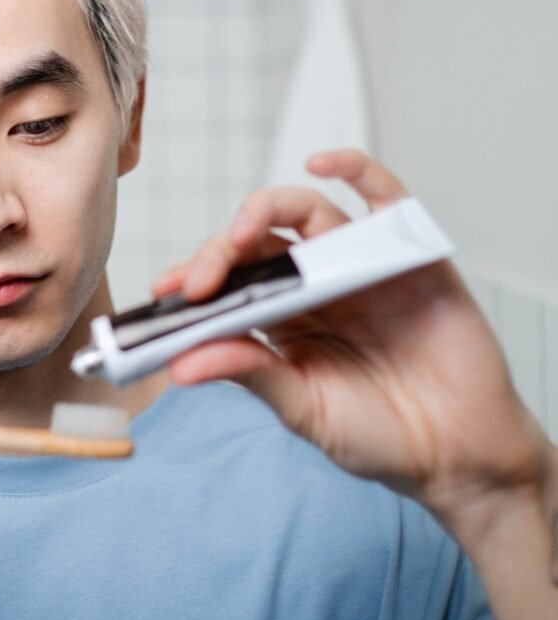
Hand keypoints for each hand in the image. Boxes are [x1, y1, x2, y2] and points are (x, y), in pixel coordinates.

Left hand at [154, 150, 550, 537]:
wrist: (455, 455)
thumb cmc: (377, 434)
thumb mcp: (301, 407)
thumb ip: (249, 374)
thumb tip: (181, 364)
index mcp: (281, 318)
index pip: (227, 280)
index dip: (193, 277)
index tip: (164, 291)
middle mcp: (314, 284)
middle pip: (256, 241)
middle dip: (218, 253)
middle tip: (197, 282)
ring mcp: (358, 265)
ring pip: (305, 211)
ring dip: (265, 209)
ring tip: (240, 232)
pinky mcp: (408, 255)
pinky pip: (383, 197)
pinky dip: (356, 169)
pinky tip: (322, 164)